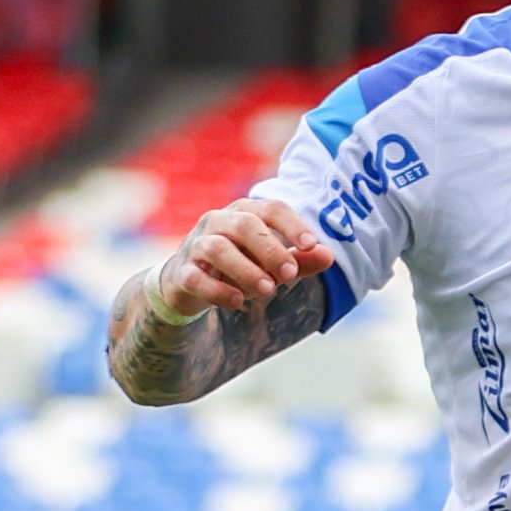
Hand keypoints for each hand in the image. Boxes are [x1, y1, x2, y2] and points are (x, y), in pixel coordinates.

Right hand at [143, 196, 335, 320]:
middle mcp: (218, 222)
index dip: (292, 225)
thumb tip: (329, 256)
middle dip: (271, 250)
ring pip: (217, 249)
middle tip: (290, 274)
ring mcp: (196, 245)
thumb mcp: (272, 263)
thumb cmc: (240, 264)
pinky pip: (195, 277)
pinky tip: (238, 302)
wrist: (188, 282)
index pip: (271, 209)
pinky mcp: (182, 272)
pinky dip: (217, 290)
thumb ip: (299, 260)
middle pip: (245, 225)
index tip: (311, 245)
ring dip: (246, 270)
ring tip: (268, 290)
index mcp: (245, 213)